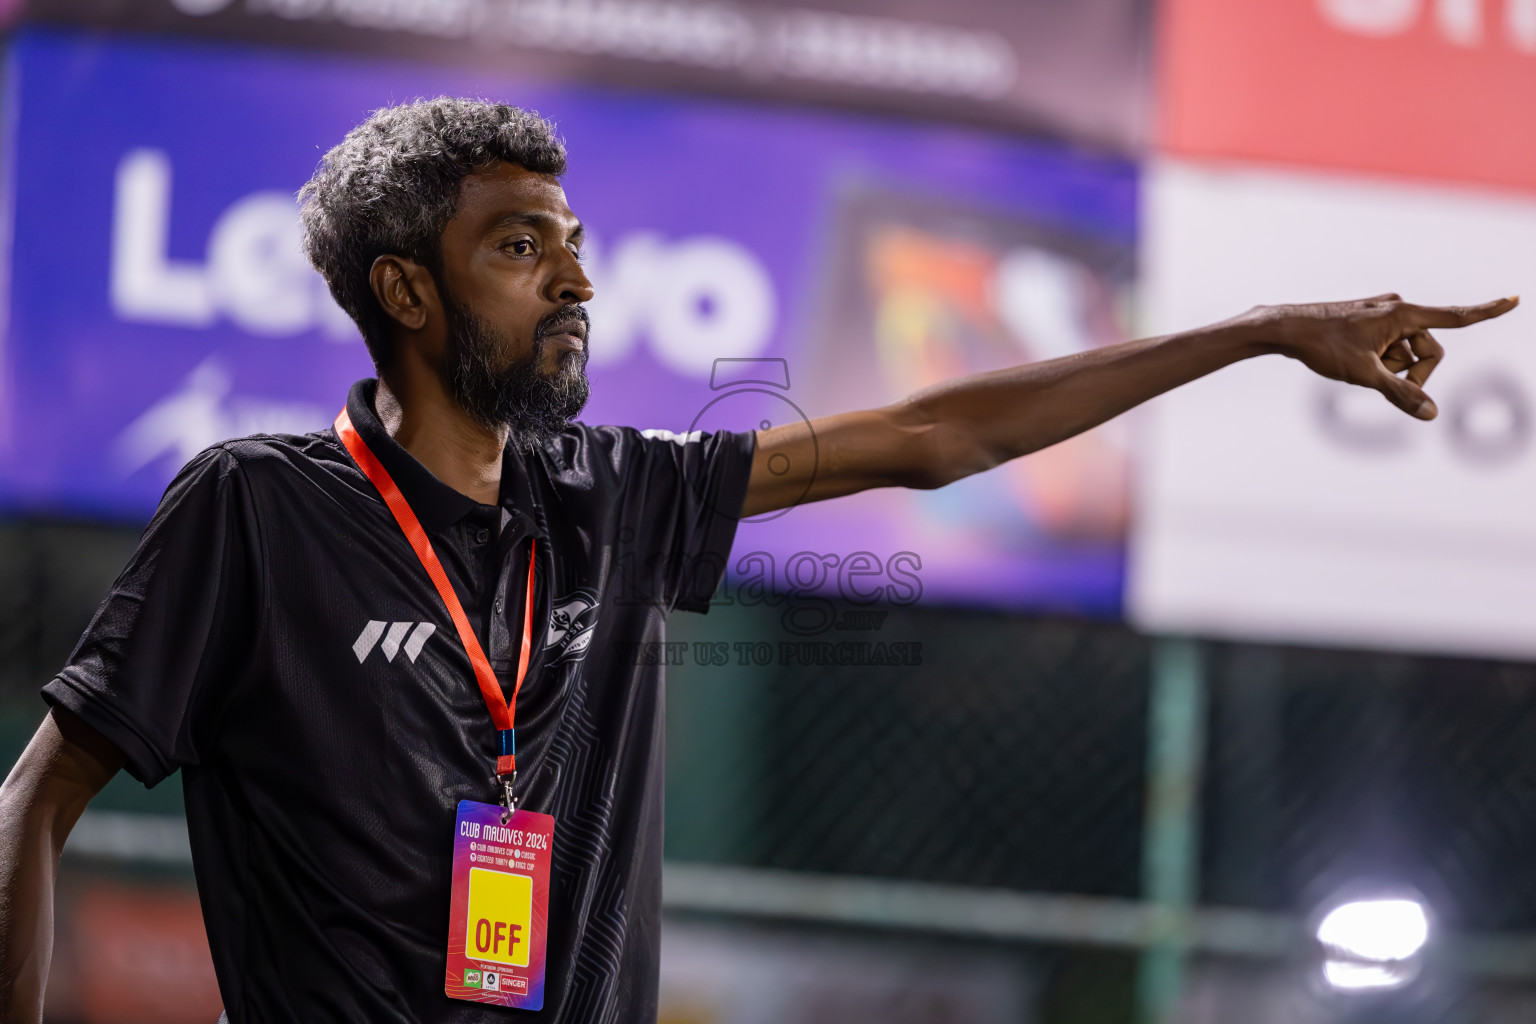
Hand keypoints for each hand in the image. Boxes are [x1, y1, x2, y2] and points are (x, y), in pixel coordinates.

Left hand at [1241, 294, 1518, 419]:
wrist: (1286, 329)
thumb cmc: (1323, 346)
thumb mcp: (1365, 374)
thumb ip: (1400, 394)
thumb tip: (1431, 413)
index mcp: (1403, 313)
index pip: (1455, 317)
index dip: (1486, 312)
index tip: (1514, 300)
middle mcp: (1397, 308)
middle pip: (1428, 351)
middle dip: (1413, 371)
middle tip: (1381, 380)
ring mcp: (1383, 314)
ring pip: (1406, 353)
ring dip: (1391, 367)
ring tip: (1358, 366)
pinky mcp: (1370, 321)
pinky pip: (1389, 348)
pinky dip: (1379, 361)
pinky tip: (1352, 361)